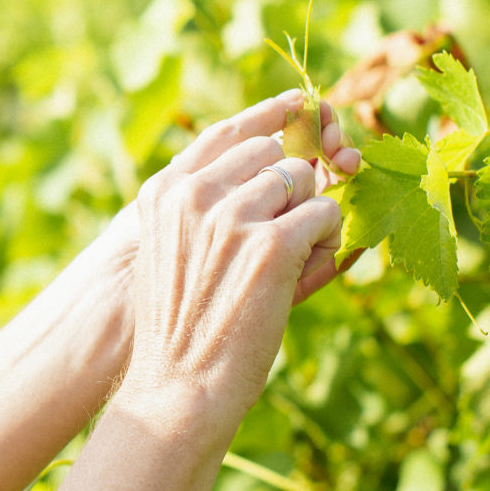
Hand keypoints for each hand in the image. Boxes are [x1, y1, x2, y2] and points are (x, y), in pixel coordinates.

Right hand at [90, 91, 358, 302]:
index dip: (271, 116)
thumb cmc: (180, 328)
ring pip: (304, 181)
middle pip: (273, 154)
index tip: (301, 105)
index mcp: (164, 191)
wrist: (178, 385)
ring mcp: (232, 216)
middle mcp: (194, 194)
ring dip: (309, 216)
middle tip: (284, 232)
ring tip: (286, 263)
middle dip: (292, 185)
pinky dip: (325, 241)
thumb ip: (210, 206)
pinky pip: (324, 216)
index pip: (226, 132)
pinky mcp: (272, 245)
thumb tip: (285, 167)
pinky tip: (300, 271)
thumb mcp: (173, 252)